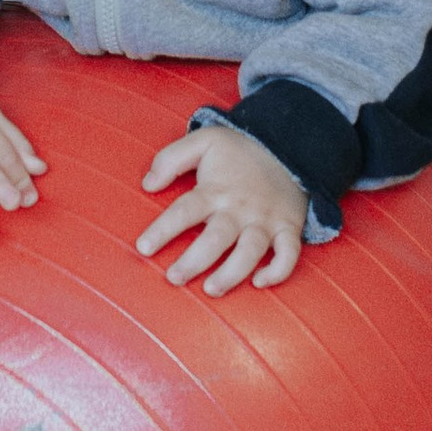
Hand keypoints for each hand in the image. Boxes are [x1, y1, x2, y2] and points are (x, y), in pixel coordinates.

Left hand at [136, 124, 307, 294]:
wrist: (288, 147)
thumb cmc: (239, 151)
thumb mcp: (203, 141)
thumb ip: (171, 158)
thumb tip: (148, 185)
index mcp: (215, 189)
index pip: (184, 211)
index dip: (162, 230)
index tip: (143, 248)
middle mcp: (239, 209)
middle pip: (215, 239)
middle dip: (193, 261)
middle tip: (173, 278)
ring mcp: (265, 220)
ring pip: (250, 252)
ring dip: (231, 274)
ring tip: (210, 289)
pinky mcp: (288, 228)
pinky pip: (288, 254)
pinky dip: (278, 271)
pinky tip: (260, 283)